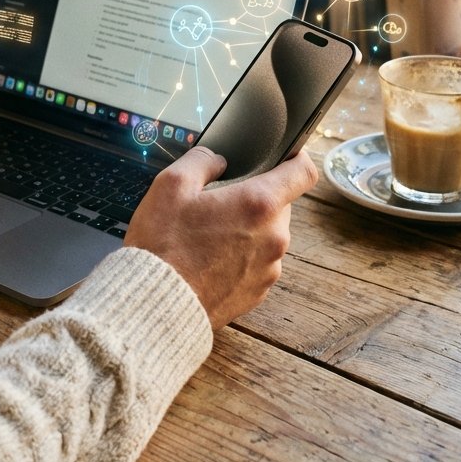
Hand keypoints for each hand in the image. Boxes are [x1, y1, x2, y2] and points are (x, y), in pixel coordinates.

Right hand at [124, 147, 317, 328]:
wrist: (157, 303)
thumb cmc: (163, 245)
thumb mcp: (171, 185)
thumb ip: (201, 160)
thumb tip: (217, 159)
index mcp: (258, 204)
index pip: (303, 173)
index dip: (296, 160)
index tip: (286, 158)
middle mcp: (274, 237)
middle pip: (280, 206)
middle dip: (255, 200)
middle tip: (219, 205)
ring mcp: (268, 268)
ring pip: (268, 236)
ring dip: (248, 231)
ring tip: (208, 238)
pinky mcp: (258, 292)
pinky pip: (258, 264)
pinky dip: (241, 259)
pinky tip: (210, 261)